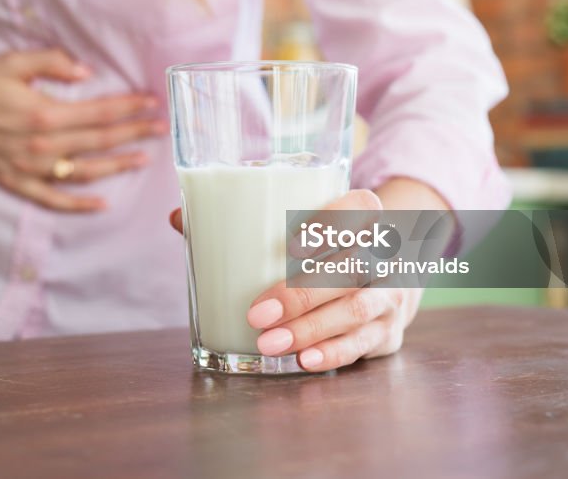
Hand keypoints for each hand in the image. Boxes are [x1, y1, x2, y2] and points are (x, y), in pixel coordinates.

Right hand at [0, 49, 165, 210]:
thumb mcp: (12, 63)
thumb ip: (52, 63)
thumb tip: (88, 71)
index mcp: (45, 113)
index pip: (100, 112)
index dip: (129, 108)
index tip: (152, 103)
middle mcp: (42, 144)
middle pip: (99, 141)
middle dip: (134, 133)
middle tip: (161, 129)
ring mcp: (30, 167)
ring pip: (84, 171)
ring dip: (117, 166)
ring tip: (142, 159)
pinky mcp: (16, 182)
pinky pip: (53, 199)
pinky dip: (78, 205)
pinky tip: (102, 203)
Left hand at [169, 183, 439, 371]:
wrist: (388, 279)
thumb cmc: (328, 248)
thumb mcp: (301, 226)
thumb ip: (242, 222)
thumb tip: (177, 217)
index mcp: (364, 214)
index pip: (358, 207)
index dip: (329, 222)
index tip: (289, 244)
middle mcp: (383, 252)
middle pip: (350, 267)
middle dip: (301, 293)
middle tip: (258, 313)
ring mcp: (390, 293)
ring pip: (356, 308)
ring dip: (310, 328)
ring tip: (269, 343)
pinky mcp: (388, 331)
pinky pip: (363, 343)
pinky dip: (333, 352)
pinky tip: (303, 360)